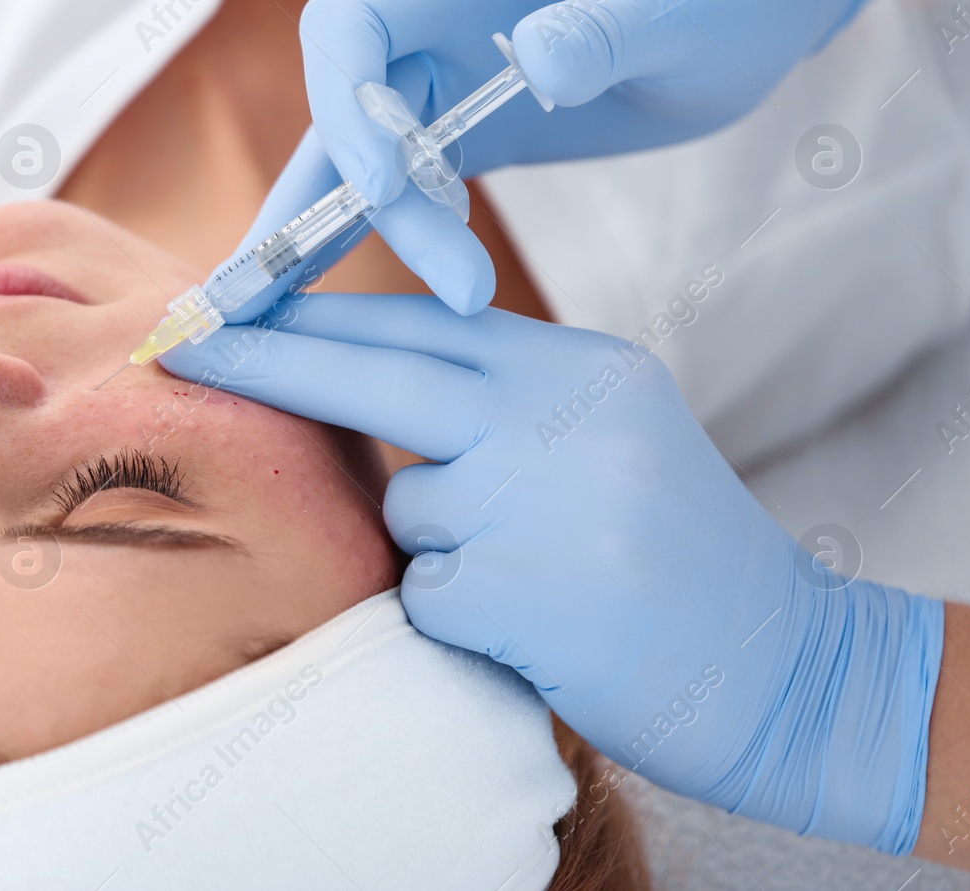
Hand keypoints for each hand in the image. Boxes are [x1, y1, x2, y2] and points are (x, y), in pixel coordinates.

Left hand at [160, 293, 943, 851]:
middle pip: (379, 375)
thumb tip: (362, 372)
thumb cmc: (676, 557)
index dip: (318, 313)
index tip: (231, 301)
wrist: (787, 668)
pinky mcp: (526, 592)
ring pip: (405, 504)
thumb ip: (501, 402)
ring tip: (536, 574)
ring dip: (436, 546)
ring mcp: (546, 501)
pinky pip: (426, 592)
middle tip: (181, 340)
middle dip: (268, 358)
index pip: (424, 322)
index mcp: (583, 370)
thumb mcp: (605, 438)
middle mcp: (564, 417)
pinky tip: (542, 626)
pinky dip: (458, 615)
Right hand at [274, 0, 928, 308]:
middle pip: (341, 107)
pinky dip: (386, 232)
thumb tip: (533, 61)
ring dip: (335, 231)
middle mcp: (438, 14)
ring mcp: (452, 71)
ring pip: (362, 153)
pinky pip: (409, 180)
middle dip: (317, 198)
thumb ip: (603, 29)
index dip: (343, 108)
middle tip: (278, 299)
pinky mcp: (478, 123)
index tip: (378, 193)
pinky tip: (366, 293)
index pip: (353, 26)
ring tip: (287, 322)